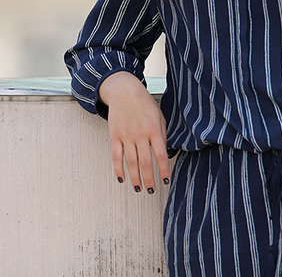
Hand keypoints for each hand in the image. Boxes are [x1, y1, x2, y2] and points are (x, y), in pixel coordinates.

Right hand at [98, 71, 171, 193]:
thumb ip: (163, 134)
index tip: (166, 181)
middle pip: (145, 163)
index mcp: (154, 130)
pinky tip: (122, 179)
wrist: (123, 91)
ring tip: (138, 188)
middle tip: (151, 190)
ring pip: (131, 163)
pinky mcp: (115, 136)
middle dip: (149, 179)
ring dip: (135, 178)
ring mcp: (126, 136)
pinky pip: (116, 157)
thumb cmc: (144, 103)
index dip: (164, 170)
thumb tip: (164, 153)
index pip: (161, 155)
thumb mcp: (159, 116)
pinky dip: (118, 170)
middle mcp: (140, 135)